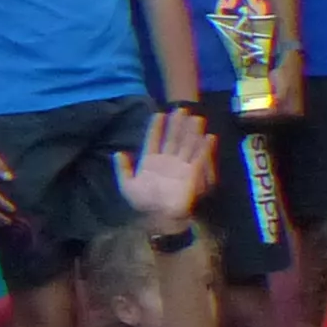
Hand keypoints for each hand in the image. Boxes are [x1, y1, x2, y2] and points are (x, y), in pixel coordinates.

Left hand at [111, 106, 214, 233]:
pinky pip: (199, 158)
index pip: (153, 140)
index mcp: (150, 162)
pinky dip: (204, 148)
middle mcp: (167, 161)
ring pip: (186, 144)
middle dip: (176, 124)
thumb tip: (117, 153)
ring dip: (191, 131)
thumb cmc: (143, 203)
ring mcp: (180, 166)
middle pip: (172, 138)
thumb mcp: (127, 186)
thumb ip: (122, 169)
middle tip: (181, 108)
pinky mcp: (192, 174)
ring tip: (195, 117)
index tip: (158, 114)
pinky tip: (208, 137)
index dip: (156, 128)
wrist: (159, 218)